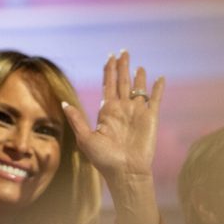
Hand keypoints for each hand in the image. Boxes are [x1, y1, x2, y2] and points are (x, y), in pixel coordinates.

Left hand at [61, 50, 164, 182]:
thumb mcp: (85, 138)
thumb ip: (76, 119)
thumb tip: (63, 102)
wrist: (126, 172)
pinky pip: (155, 99)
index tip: (108, 57)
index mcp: (107, 112)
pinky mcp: (151, 117)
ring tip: (137, 64)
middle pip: (122, 82)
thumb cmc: (104, 159)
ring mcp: (137, 112)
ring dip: (138, 76)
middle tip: (123, 51)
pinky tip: (160, 78)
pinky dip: (158, 88)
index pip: (108, 85)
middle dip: (122, 66)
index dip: (108, 71)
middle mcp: (122, 109)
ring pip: (138, 88)